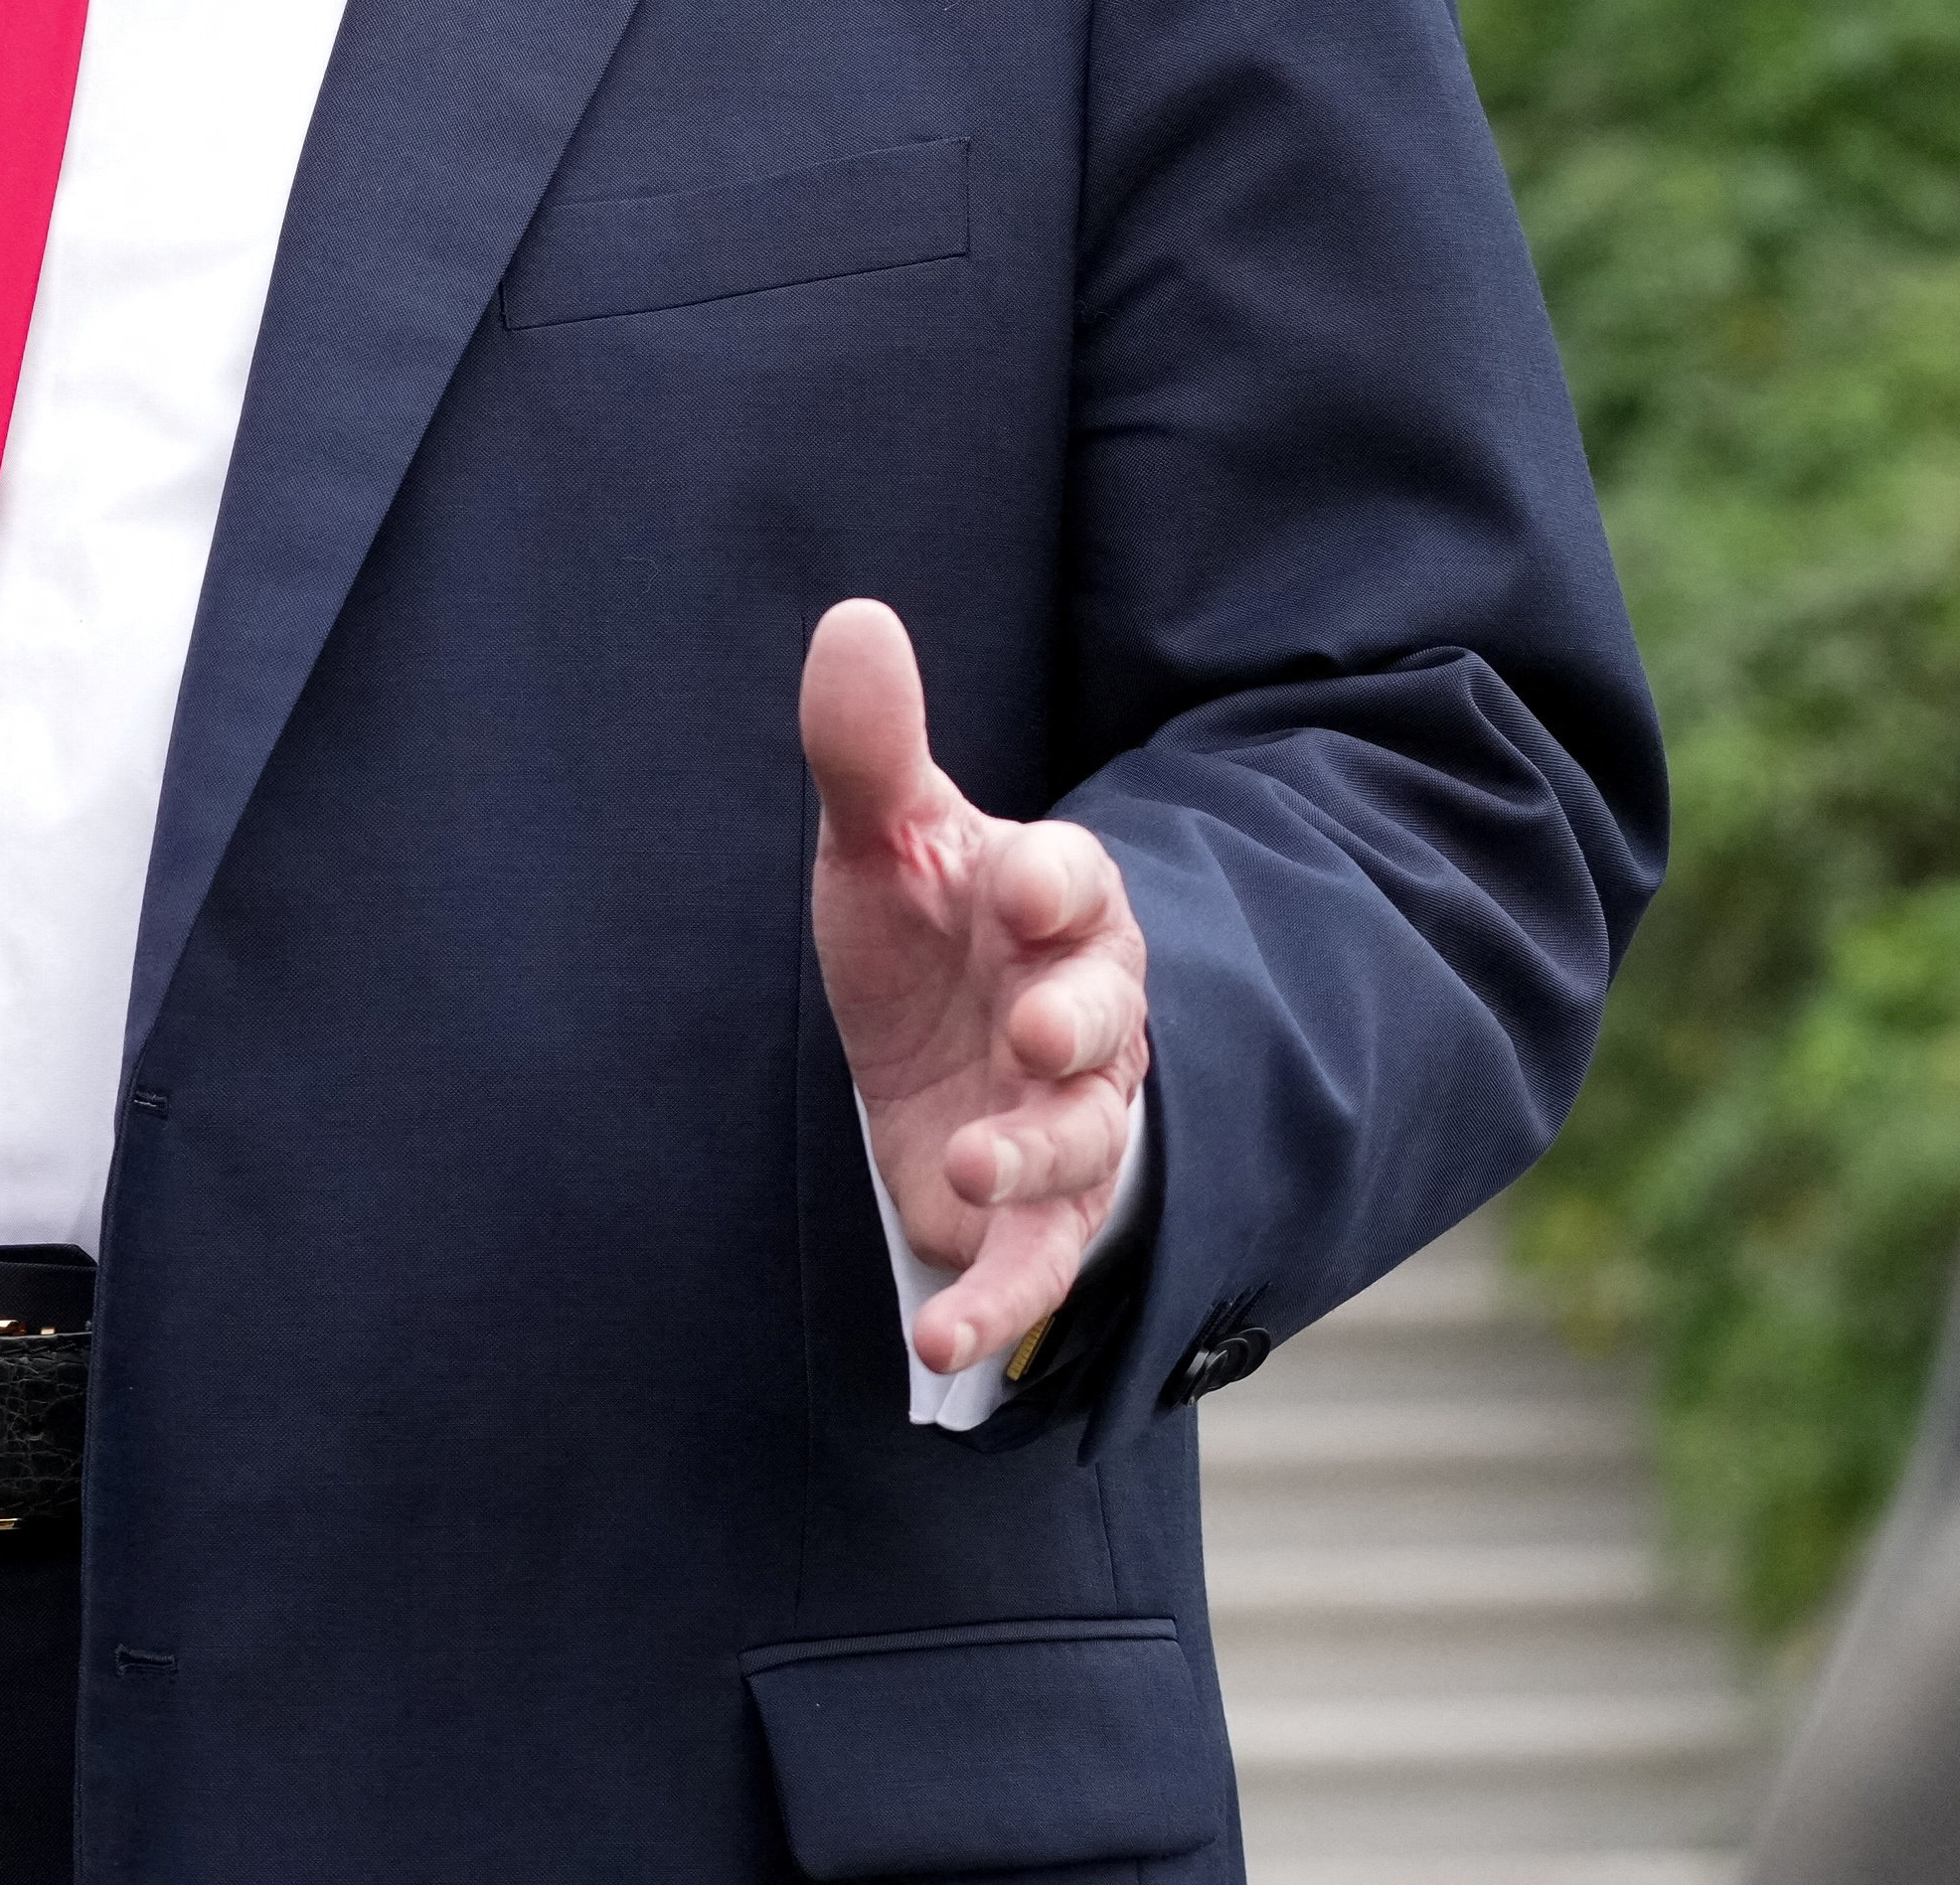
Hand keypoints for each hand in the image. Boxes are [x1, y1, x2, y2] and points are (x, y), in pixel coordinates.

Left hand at [802, 597, 1151, 1378]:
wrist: (935, 1049)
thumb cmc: (926, 930)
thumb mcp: (887, 842)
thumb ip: (869, 750)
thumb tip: (852, 616)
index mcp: (1056, 903)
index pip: (1078, 880)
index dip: (1056, 881)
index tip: (1016, 881)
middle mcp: (1086, 1009)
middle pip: (1106, 1013)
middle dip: (1080, 1020)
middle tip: (1041, 1028)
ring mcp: (1074, 1115)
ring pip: (1085, 1137)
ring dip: (1036, 1151)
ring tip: (967, 1160)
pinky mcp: (1040, 1212)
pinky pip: (1041, 1260)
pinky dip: (1001, 1303)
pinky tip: (940, 1342)